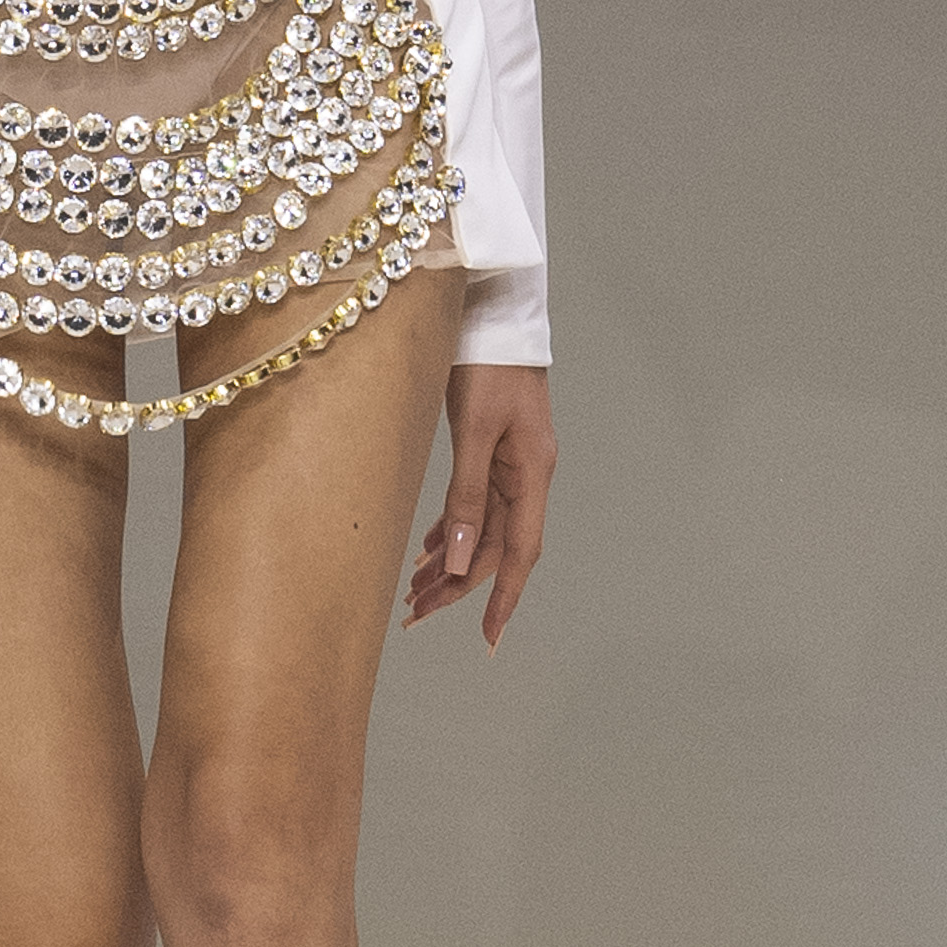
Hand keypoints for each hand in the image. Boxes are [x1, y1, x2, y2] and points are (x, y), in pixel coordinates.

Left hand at [405, 361, 552, 648]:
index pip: (520, 553)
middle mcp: (528, 473)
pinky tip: (429, 549)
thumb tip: (462, 562)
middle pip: (496, 546)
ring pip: (483, 528)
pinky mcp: (493, 447)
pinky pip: (475, 504)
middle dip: (458, 586)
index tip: (487, 640)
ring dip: (451, 562)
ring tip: (413, 593)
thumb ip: (468, 496)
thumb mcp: (475, 430)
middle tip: (415, 616)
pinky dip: (452, 530)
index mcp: (532, 472)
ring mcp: (512, 461)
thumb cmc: (488, 360)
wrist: (494, 307)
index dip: (504, 599)